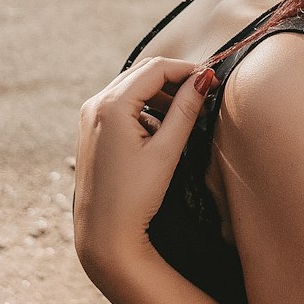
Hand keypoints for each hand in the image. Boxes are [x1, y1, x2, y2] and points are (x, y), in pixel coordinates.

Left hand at [74, 58, 218, 295]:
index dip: (188, 69)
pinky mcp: (91, 129)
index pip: (156, 68)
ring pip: (132, 86)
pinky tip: (163, 125)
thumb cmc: (135, 196)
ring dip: (161, 92)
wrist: (104, 235)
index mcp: (111, 105)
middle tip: (204, 93)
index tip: (213, 80)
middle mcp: (95, 104)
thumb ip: (186, 109)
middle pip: (143, 72)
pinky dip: (145, 105)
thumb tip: (205, 77)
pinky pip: (122, 103)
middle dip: (175, 78)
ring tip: (188, 111)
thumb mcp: (166, 150)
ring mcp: (89, 116)